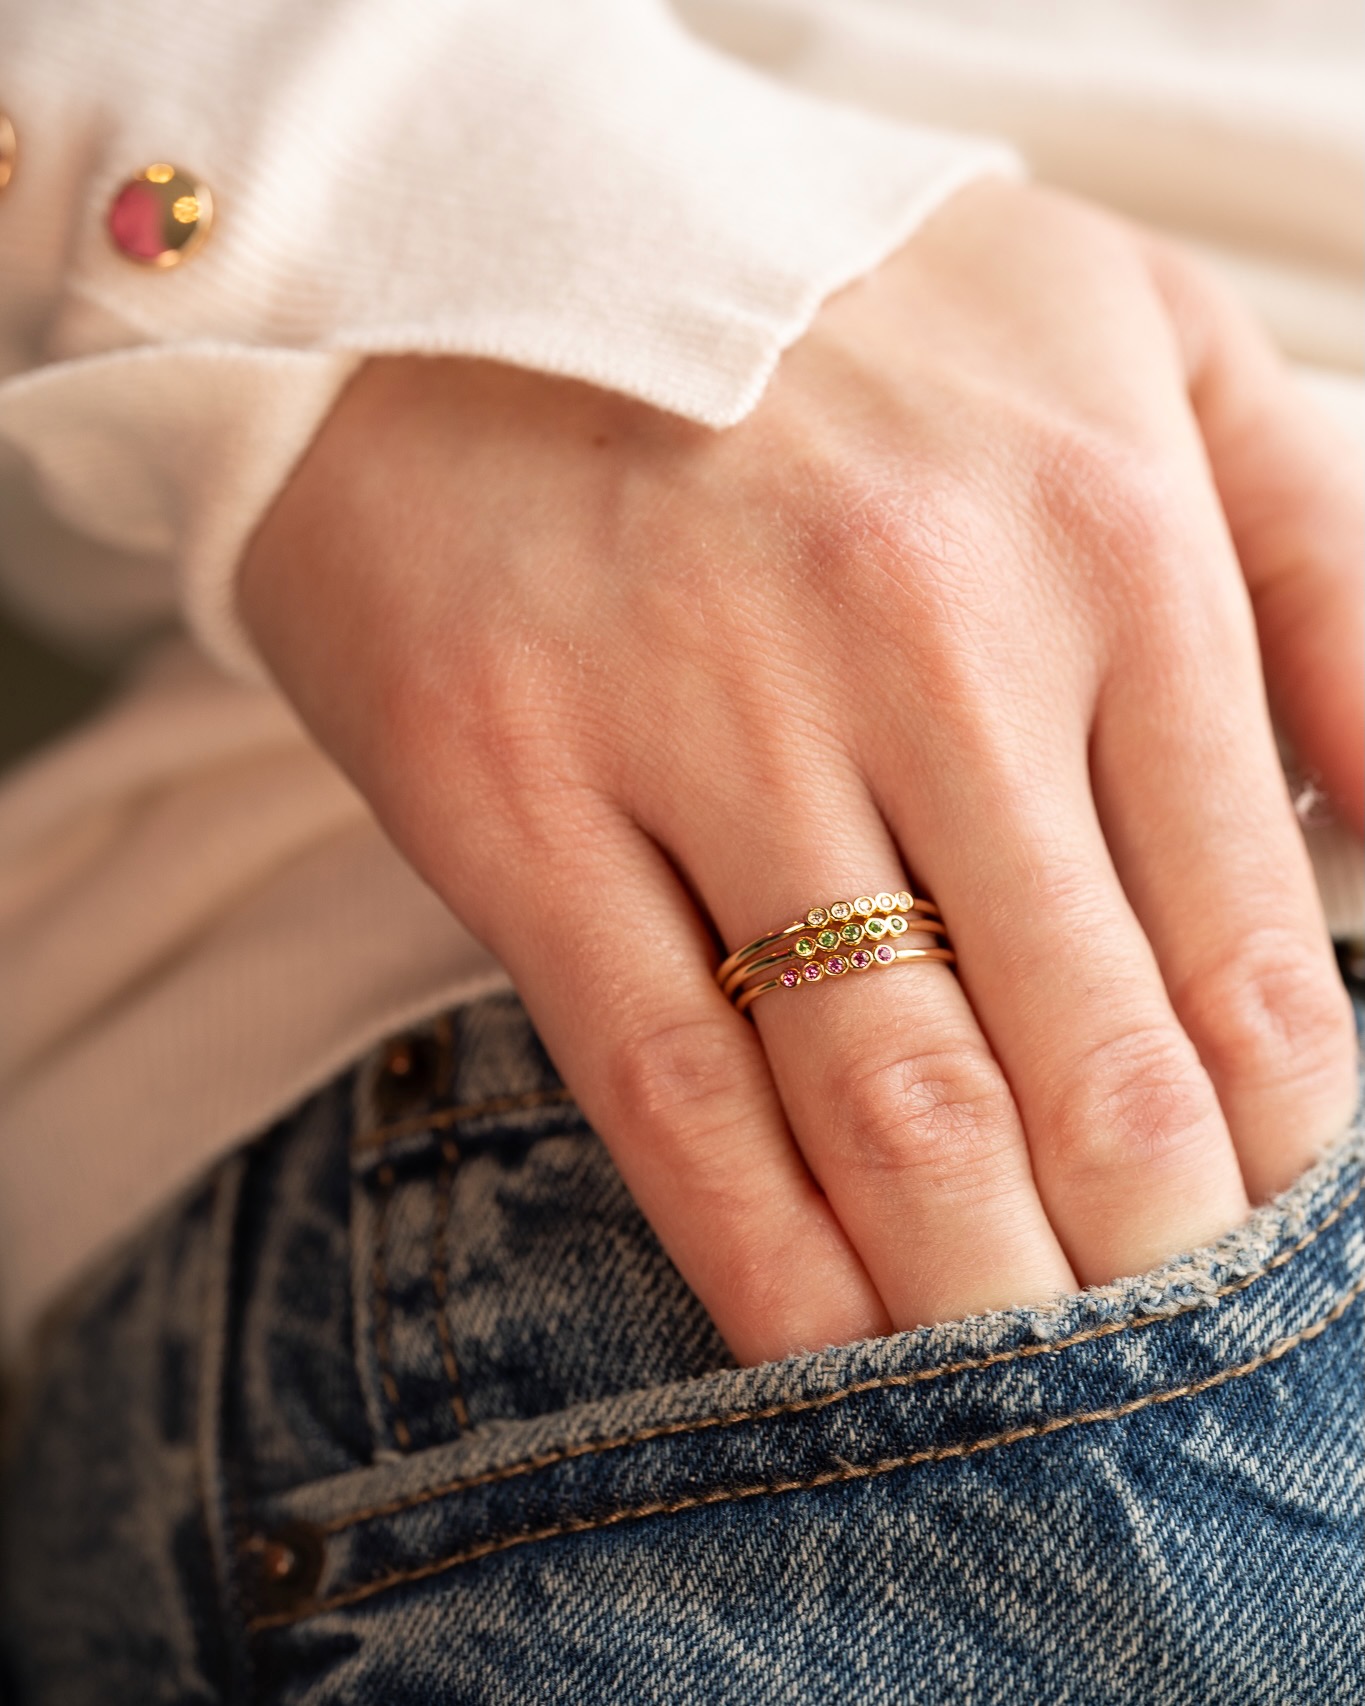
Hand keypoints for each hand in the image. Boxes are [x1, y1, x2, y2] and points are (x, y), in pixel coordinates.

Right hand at [240, 180, 1361, 1364]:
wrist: (464, 250)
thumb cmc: (837, 312)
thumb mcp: (1134, 350)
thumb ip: (1324, 564)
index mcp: (1105, 537)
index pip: (1247, 937)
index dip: (1282, 1142)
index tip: (1270, 1248)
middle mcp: (922, 639)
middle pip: (1083, 1051)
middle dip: (1146, 1257)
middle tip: (1159, 1378)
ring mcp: (702, 718)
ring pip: (886, 1091)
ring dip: (977, 1292)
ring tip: (1022, 1408)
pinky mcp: (517, 789)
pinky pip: (664, 1073)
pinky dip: (756, 1247)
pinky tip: (825, 1349)